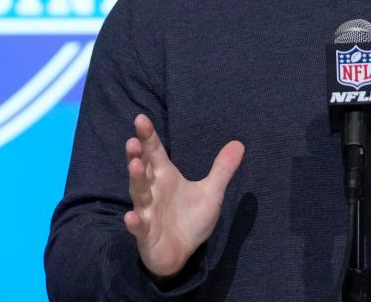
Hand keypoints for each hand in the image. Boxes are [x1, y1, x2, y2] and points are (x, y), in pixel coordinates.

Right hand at [123, 114, 244, 278]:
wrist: (181, 253)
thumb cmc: (190, 219)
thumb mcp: (210, 193)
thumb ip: (222, 169)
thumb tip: (239, 143)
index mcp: (165, 176)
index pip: (155, 152)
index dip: (148, 136)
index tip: (141, 118)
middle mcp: (152, 190)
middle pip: (142, 168)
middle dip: (136, 154)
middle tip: (133, 140)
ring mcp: (146, 211)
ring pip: (138, 192)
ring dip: (135, 179)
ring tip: (134, 165)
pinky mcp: (146, 233)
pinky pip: (139, 227)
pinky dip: (134, 222)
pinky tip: (131, 216)